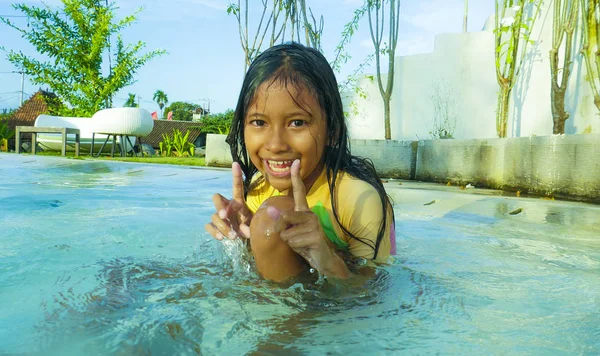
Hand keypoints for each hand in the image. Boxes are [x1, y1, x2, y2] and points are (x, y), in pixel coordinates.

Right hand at [205, 162, 252, 239]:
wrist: (244, 238)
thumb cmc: (250, 227)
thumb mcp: (254, 225)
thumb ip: (251, 226)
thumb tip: (245, 231)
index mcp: (238, 202)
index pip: (236, 187)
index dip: (236, 176)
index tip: (235, 164)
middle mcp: (227, 206)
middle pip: (217, 198)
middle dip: (219, 205)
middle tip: (225, 215)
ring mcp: (220, 216)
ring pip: (214, 216)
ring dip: (223, 226)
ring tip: (233, 236)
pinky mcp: (215, 226)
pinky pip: (209, 226)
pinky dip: (214, 231)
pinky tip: (221, 238)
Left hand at [272, 160, 348, 277]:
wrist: (322, 259)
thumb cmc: (304, 244)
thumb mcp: (289, 232)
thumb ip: (281, 222)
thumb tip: (270, 210)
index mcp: (303, 211)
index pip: (299, 192)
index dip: (296, 177)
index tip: (295, 162)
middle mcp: (310, 214)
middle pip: (284, 216)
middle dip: (280, 229)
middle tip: (287, 236)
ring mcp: (314, 224)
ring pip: (287, 232)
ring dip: (289, 242)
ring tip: (300, 243)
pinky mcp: (316, 235)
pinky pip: (294, 241)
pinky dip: (295, 247)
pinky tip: (305, 248)